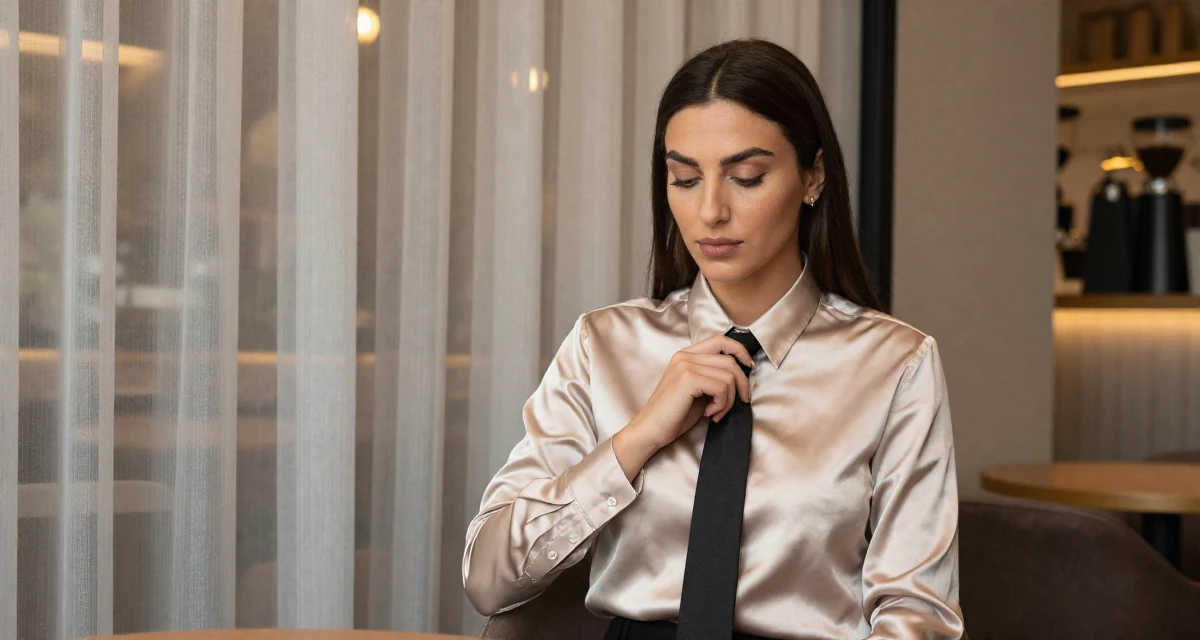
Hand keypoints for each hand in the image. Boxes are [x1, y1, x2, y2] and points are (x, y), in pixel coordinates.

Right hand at [612, 335, 752, 479]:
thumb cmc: (673, 416)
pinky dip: (722, 404)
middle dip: (741, 384)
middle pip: (729, 360)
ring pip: (728, 376)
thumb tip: (740, 377)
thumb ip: (713, 378)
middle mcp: (685, 356)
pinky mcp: (688, 379)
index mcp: (685, 356)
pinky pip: (721, 388)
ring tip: (716, 412)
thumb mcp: (697, 391)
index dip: (740, 351)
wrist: (650, 430)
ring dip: (729, 400)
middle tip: (740, 402)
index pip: (720, 340)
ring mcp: (685, 366)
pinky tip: (708, 413)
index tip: (749, 367)